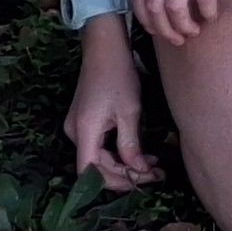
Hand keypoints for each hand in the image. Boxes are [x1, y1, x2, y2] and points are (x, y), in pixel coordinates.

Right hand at [65, 29, 156, 187]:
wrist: (105, 48)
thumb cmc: (118, 75)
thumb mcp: (129, 112)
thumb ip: (131, 145)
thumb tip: (138, 170)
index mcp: (84, 131)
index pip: (91, 172)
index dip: (114, 182)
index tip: (141, 181)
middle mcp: (75, 132)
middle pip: (96, 166)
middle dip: (126, 174)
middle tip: (156, 173)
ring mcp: (77, 127)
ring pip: (100, 157)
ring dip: (125, 164)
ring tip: (153, 164)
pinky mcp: (84, 122)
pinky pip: (99, 145)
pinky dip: (119, 152)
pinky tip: (140, 152)